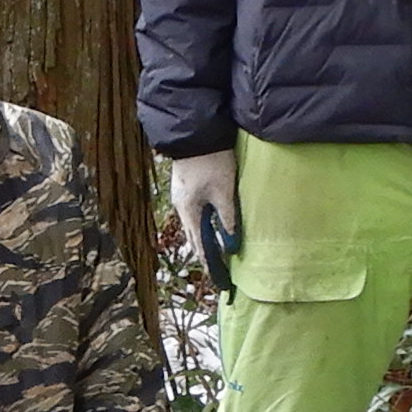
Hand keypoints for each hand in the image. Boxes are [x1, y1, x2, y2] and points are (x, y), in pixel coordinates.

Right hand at [168, 150, 241, 289]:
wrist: (197, 132)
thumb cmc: (211, 161)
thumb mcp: (224, 191)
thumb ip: (228, 219)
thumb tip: (231, 244)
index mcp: (188, 211)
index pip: (200, 246)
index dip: (211, 263)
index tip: (221, 280)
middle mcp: (181, 207)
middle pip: (194, 238)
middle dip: (206, 254)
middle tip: (221, 270)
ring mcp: (181, 196)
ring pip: (193, 225)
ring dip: (204, 238)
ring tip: (218, 251)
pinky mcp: (185, 187)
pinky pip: (194, 213)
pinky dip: (203, 224)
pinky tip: (212, 225)